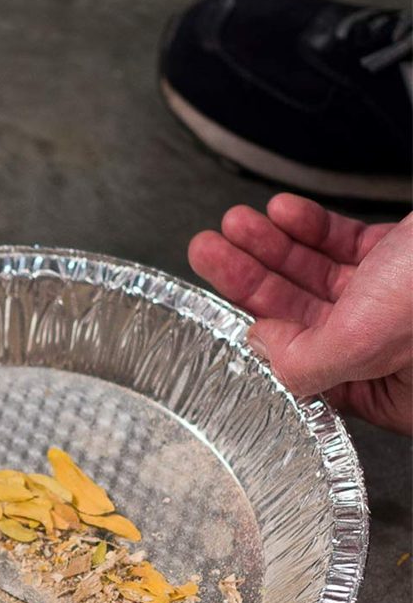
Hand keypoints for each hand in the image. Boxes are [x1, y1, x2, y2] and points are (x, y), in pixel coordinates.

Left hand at [189, 193, 411, 434]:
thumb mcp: (371, 341)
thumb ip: (309, 362)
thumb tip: (265, 352)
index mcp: (390, 388)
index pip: (305, 366)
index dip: (260, 332)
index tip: (221, 301)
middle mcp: (393, 348)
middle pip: (301, 313)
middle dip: (250, 276)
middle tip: (209, 249)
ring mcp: (400, 300)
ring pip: (318, 273)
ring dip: (273, 246)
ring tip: (236, 225)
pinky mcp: (407, 258)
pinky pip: (347, 244)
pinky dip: (313, 227)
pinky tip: (285, 214)